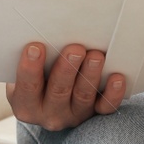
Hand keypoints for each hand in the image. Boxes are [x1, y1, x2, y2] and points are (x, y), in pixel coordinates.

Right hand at [5, 42, 125, 130]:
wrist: (52, 99)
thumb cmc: (37, 75)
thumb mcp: (27, 70)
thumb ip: (31, 57)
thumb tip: (38, 27)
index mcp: (26, 104)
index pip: (27, 87)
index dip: (29, 68)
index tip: (35, 47)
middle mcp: (50, 113)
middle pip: (58, 91)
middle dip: (67, 69)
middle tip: (75, 49)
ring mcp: (74, 115)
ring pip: (83, 96)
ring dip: (90, 75)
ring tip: (96, 56)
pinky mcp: (95, 114)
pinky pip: (105, 107)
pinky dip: (112, 94)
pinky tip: (117, 78)